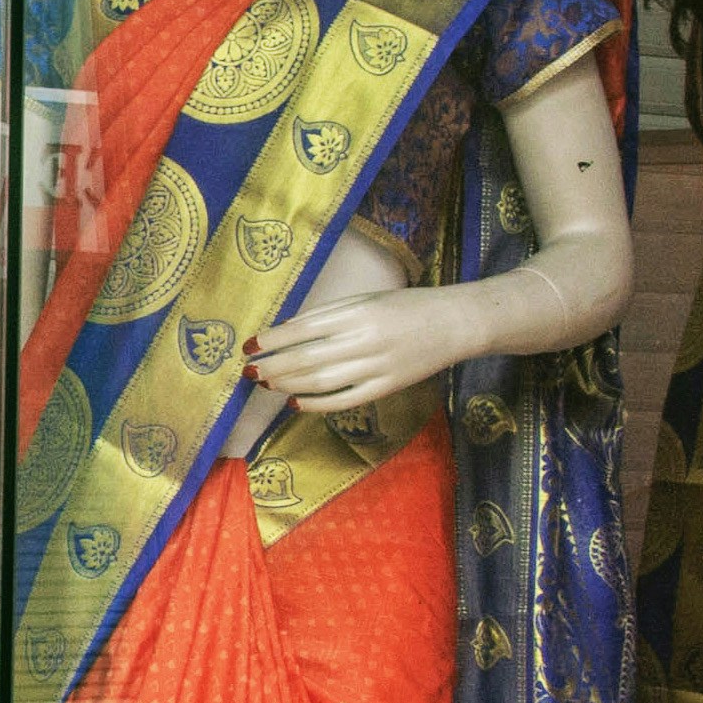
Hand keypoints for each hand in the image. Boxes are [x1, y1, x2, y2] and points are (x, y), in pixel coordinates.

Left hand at [246, 285, 472, 411]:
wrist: (454, 324)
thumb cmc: (407, 306)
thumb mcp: (367, 298)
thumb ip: (330, 315)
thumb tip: (288, 331)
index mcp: (357, 312)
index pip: (303, 329)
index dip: (272, 340)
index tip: (249, 346)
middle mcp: (364, 340)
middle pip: (306, 359)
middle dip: (272, 367)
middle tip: (248, 372)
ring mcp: (375, 367)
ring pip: (321, 382)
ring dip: (287, 385)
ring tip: (266, 384)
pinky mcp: (386, 388)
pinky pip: (344, 400)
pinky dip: (316, 404)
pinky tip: (295, 403)